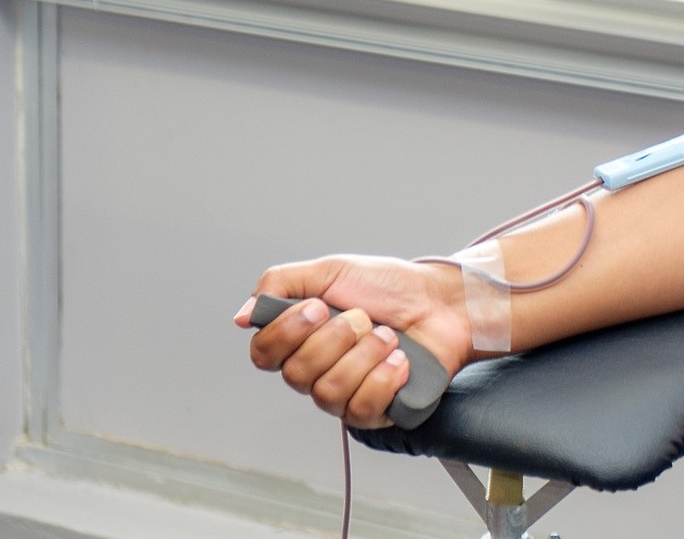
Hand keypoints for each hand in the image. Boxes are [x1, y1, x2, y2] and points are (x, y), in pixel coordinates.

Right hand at [234, 254, 472, 429]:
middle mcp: (316, 371)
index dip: (286, 333)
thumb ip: (281, 285)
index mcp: (300, 339)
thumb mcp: (331, 271)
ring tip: (388, 336)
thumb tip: (242, 316)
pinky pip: (361, 409)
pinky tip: (400, 360)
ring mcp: (344, 395)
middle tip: (363, 317)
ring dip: (364, 355)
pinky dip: (383, 378)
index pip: (264, 353)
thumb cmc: (389, 287)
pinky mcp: (373, 411)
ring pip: (328, 391)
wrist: (441, 301)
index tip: (318, 307)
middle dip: (336, 338)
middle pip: (296, 374)